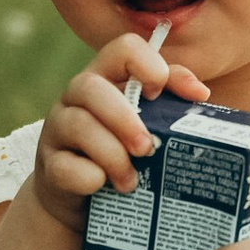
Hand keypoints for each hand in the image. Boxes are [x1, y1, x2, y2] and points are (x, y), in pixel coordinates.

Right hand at [32, 30, 208, 227]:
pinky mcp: (49, 165)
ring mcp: (58, 129)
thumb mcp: (148, 124)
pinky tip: (103, 187)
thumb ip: (171, 101)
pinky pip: (64, 167)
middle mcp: (76, 97)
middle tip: (147, 148)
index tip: (158, 93)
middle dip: (124, 119)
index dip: (146, 64)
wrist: (83, 201)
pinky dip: (89, 178)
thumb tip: (200, 93)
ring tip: (131, 180)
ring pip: (79, 125)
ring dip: (112, 154)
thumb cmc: (125, 153)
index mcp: (106, 78)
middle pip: (91, 87)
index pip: (123, 48)